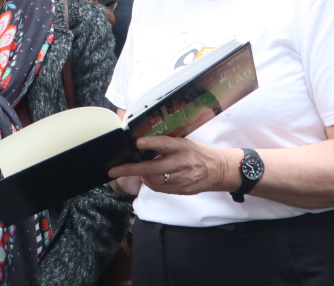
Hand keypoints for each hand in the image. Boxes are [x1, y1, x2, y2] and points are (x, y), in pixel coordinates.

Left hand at [107, 136, 239, 194]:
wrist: (220, 170)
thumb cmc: (200, 153)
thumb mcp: (186, 143)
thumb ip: (167, 145)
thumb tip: (143, 145)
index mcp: (184, 147)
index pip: (165, 144)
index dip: (150, 143)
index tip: (137, 143)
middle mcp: (183, 163)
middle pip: (153, 168)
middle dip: (130, 169)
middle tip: (114, 170)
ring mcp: (183, 179)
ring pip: (154, 180)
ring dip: (141, 177)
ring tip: (136, 172)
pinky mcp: (183, 190)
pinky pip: (161, 189)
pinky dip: (151, 184)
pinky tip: (149, 179)